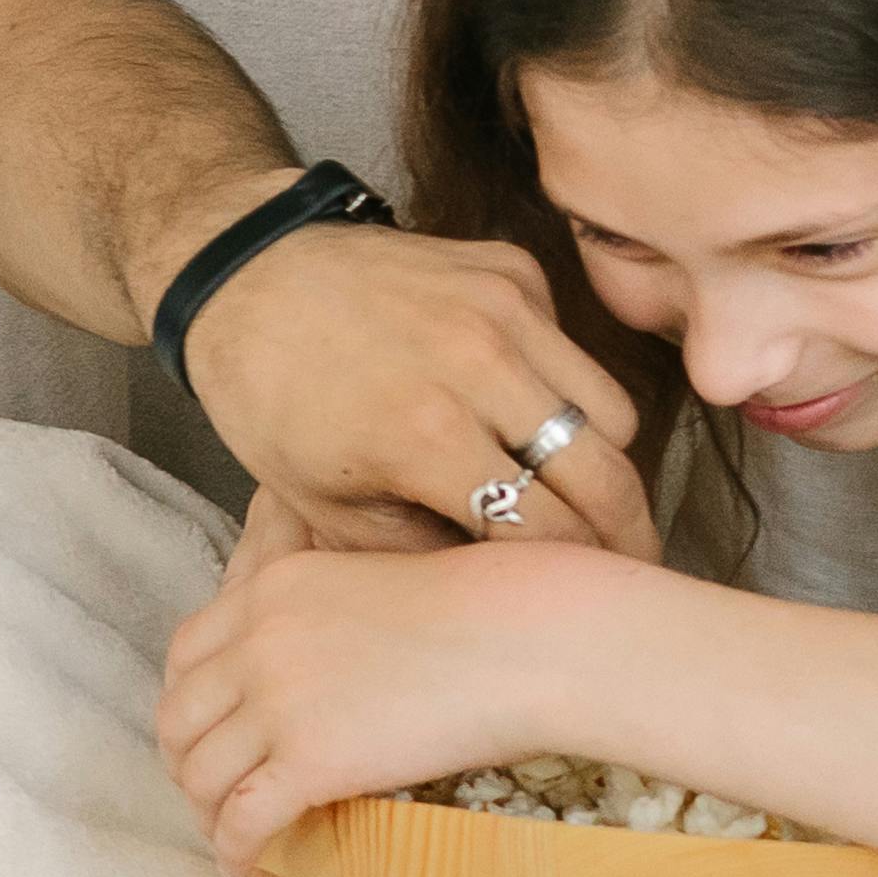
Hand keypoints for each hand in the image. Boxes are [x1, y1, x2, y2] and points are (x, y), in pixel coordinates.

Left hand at [154, 529, 621, 867]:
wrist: (524, 640)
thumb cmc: (478, 610)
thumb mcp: (367, 584)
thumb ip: (318, 618)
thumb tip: (313, 674)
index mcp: (270, 589)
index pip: (187, 652)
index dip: (186, 701)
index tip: (203, 731)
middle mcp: (257, 641)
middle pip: (180, 717)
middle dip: (185, 761)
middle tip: (209, 791)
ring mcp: (277, 702)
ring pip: (201, 774)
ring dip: (205, 812)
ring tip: (227, 834)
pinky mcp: (309, 762)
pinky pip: (242, 819)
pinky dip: (232, 851)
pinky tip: (243, 869)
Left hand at [177, 221, 658, 561]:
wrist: (245, 279)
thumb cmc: (271, 402)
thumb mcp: (323, 508)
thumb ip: (421, 555)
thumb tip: (501, 583)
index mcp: (428, 436)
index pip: (549, 531)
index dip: (577, 580)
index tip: (590, 605)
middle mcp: (479, 365)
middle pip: (607, 472)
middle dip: (627, 534)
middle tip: (632, 565)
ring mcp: (502, 308)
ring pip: (613, 410)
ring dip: (603, 460)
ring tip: (580, 495)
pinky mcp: (510, 271)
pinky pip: (575, 350)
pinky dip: (564, 391)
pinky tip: (523, 413)